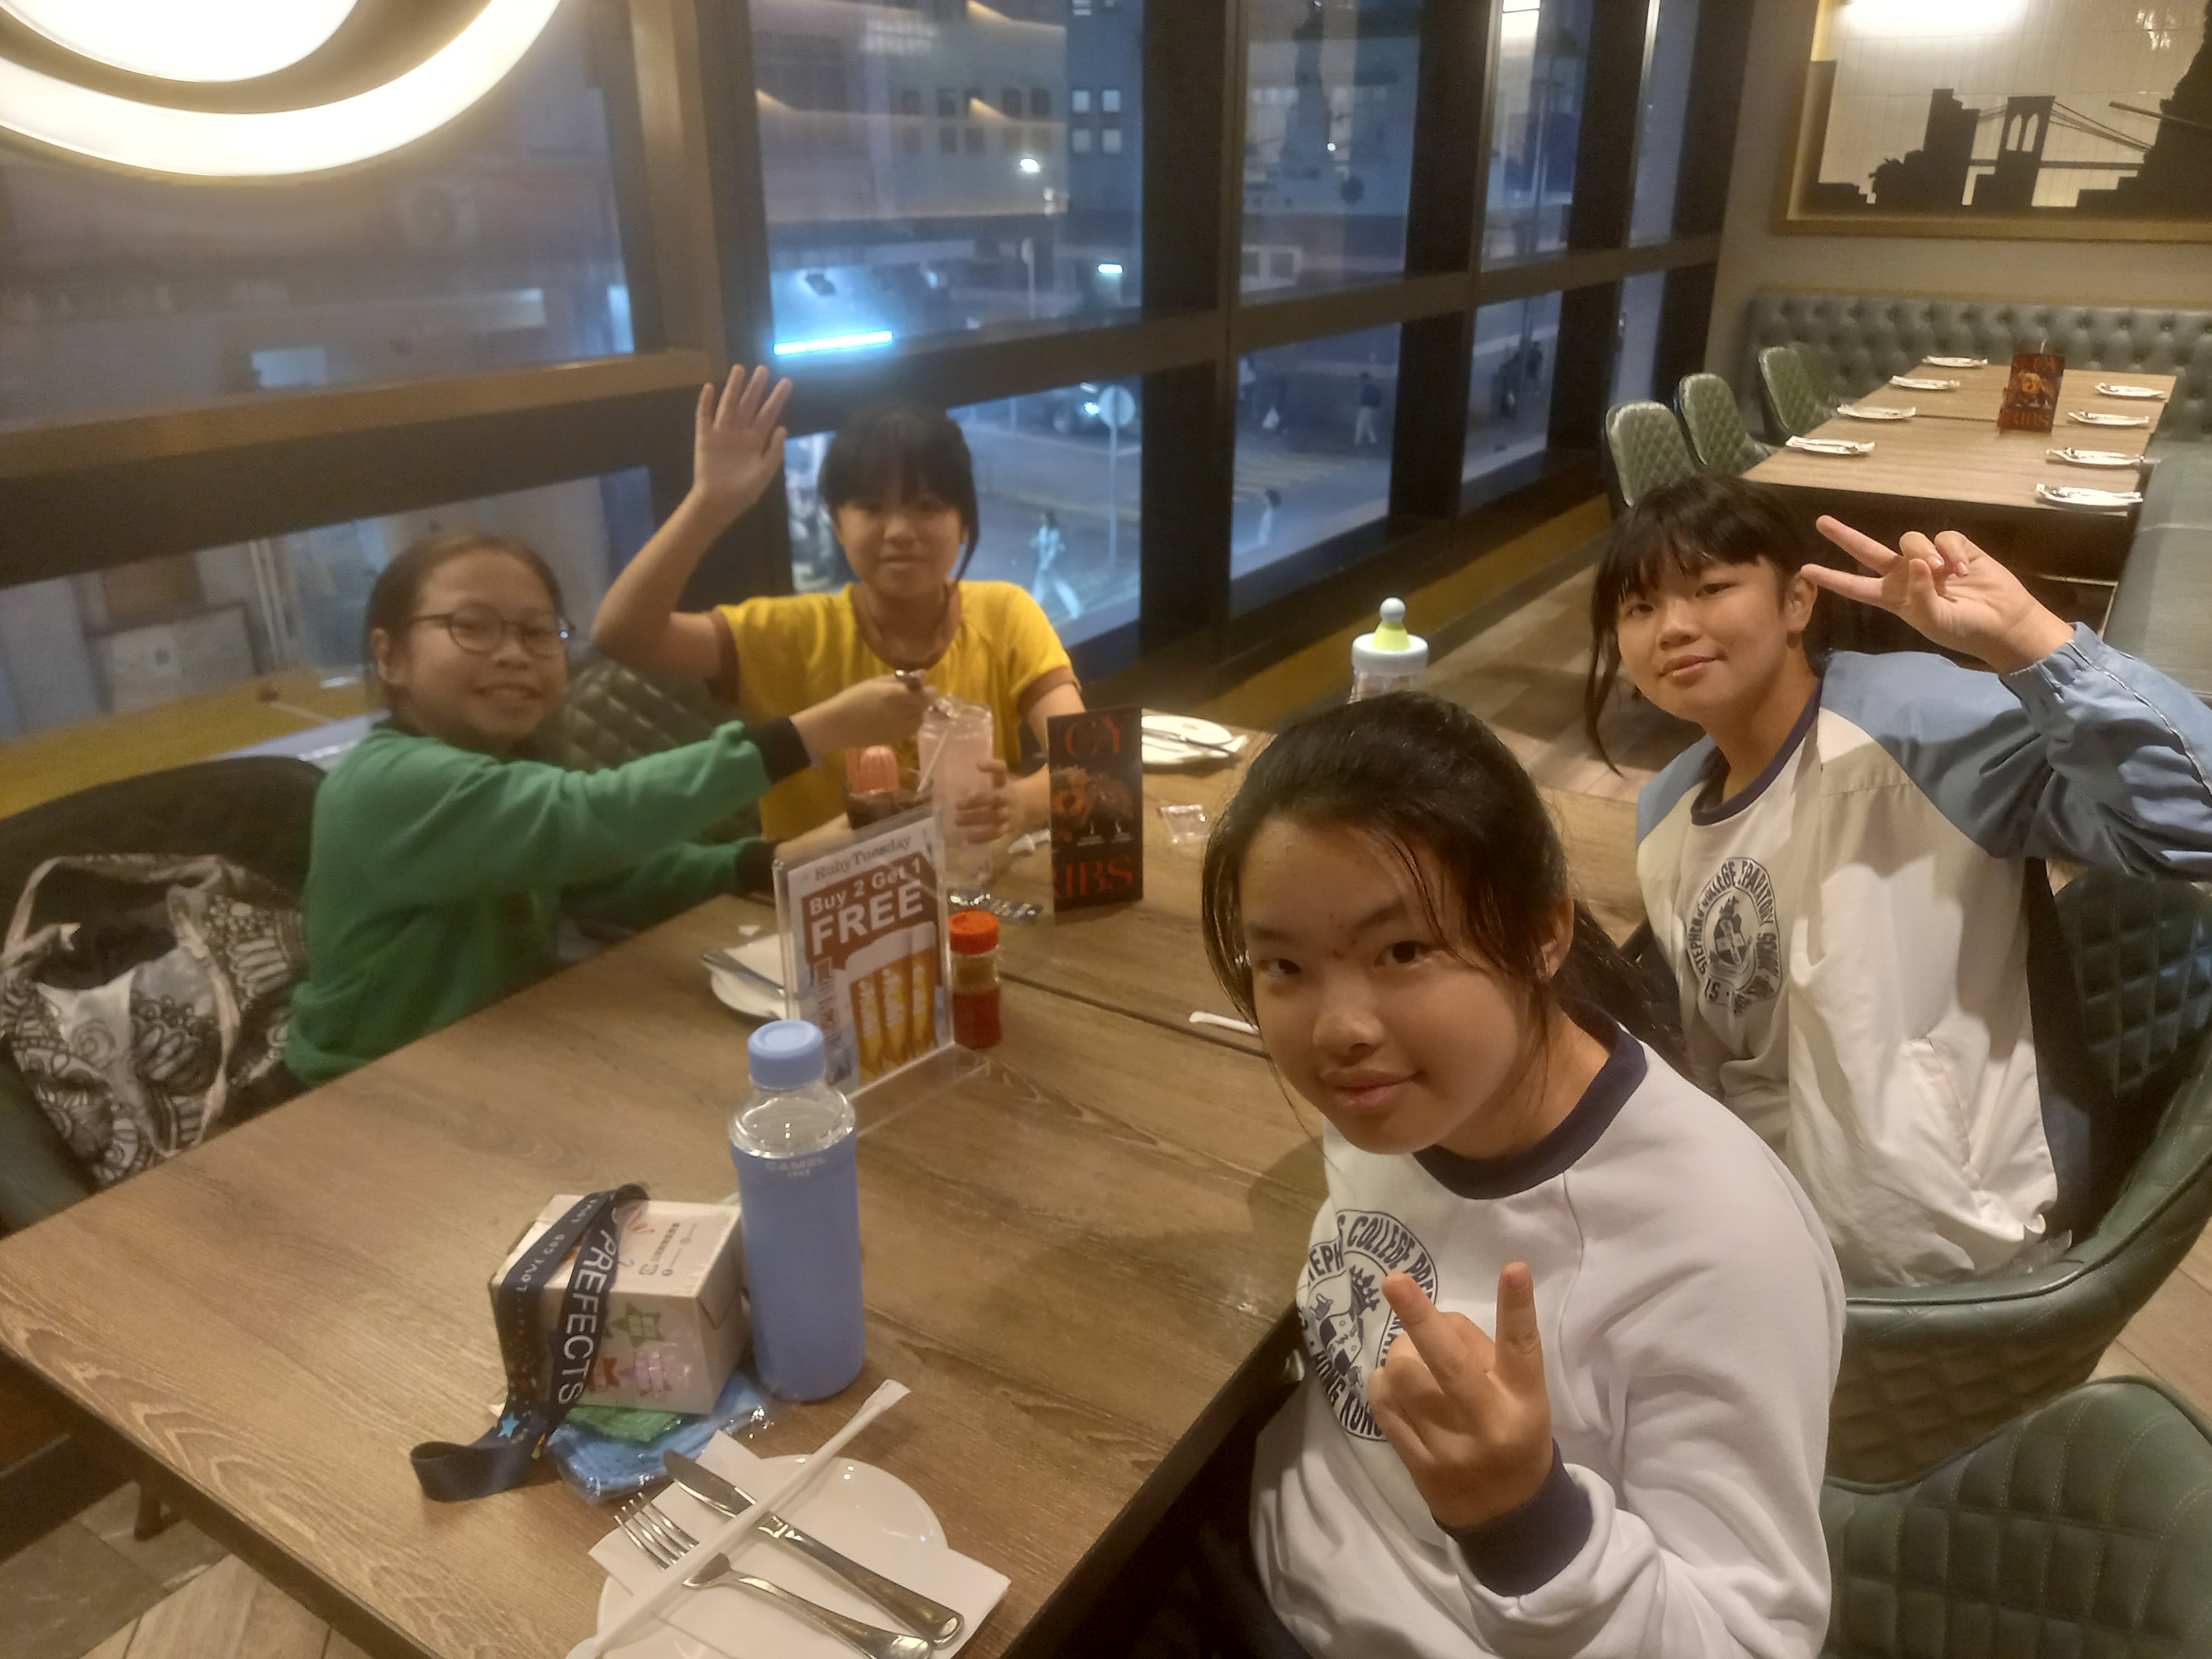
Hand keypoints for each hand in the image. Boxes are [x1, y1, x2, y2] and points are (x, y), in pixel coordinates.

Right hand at [690, 365, 792, 521]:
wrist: (719, 502)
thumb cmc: (744, 491)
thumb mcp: (765, 472)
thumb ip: (774, 451)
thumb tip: (782, 427)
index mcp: (755, 440)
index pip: (768, 414)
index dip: (777, 399)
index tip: (786, 382)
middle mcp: (739, 432)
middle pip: (749, 405)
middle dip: (756, 387)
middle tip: (763, 369)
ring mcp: (721, 433)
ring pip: (728, 405)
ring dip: (733, 388)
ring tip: (739, 369)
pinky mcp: (704, 437)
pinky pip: (704, 417)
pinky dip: (706, 403)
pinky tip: (710, 387)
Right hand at [791, 675, 928, 756]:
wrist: (838, 725)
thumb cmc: (853, 698)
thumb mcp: (875, 682)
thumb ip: (901, 679)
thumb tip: (923, 675)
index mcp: (898, 696)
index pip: (928, 695)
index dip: (928, 690)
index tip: (920, 687)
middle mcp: (903, 713)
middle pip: (925, 708)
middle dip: (921, 700)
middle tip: (908, 696)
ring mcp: (901, 729)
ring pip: (920, 720)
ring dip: (916, 713)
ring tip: (902, 708)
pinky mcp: (896, 739)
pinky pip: (911, 730)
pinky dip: (909, 723)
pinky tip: (896, 719)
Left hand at [952, 759, 1013, 842]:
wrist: (1028, 806)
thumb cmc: (1005, 791)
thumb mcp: (998, 780)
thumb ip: (982, 780)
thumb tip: (962, 778)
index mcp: (1004, 783)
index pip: (1001, 770)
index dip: (992, 766)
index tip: (978, 765)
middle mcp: (1008, 797)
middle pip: (994, 798)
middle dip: (976, 801)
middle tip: (957, 805)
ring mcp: (1009, 813)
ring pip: (993, 816)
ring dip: (975, 819)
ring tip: (958, 820)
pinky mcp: (1009, 827)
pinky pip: (996, 833)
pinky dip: (983, 837)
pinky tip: (968, 838)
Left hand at [1367, 1266, 1554, 1531]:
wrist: (1504, 1515)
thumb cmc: (1512, 1433)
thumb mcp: (1520, 1395)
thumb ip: (1485, 1353)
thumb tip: (1434, 1317)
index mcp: (1523, 1400)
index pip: (1523, 1348)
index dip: (1517, 1307)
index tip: (1513, 1267)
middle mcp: (1486, 1422)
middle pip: (1450, 1364)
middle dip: (1420, 1318)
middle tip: (1395, 1282)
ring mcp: (1448, 1446)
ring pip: (1404, 1377)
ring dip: (1401, 1354)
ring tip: (1413, 1359)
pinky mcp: (1416, 1462)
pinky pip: (1384, 1404)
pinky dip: (1384, 1382)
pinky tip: (1396, 1385)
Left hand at [1808, 518, 2074, 672]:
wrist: (2003, 621)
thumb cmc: (1964, 628)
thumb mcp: (1936, 621)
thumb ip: (1921, 596)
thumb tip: (1915, 563)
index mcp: (1894, 597)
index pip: (1856, 586)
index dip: (1832, 578)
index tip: (1806, 570)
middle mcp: (1906, 575)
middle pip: (1868, 551)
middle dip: (1845, 536)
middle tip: (1821, 522)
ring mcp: (1929, 559)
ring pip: (1910, 539)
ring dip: (1924, 552)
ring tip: (1945, 574)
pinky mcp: (1955, 547)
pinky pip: (1944, 536)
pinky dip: (1951, 550)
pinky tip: (1964, 568)